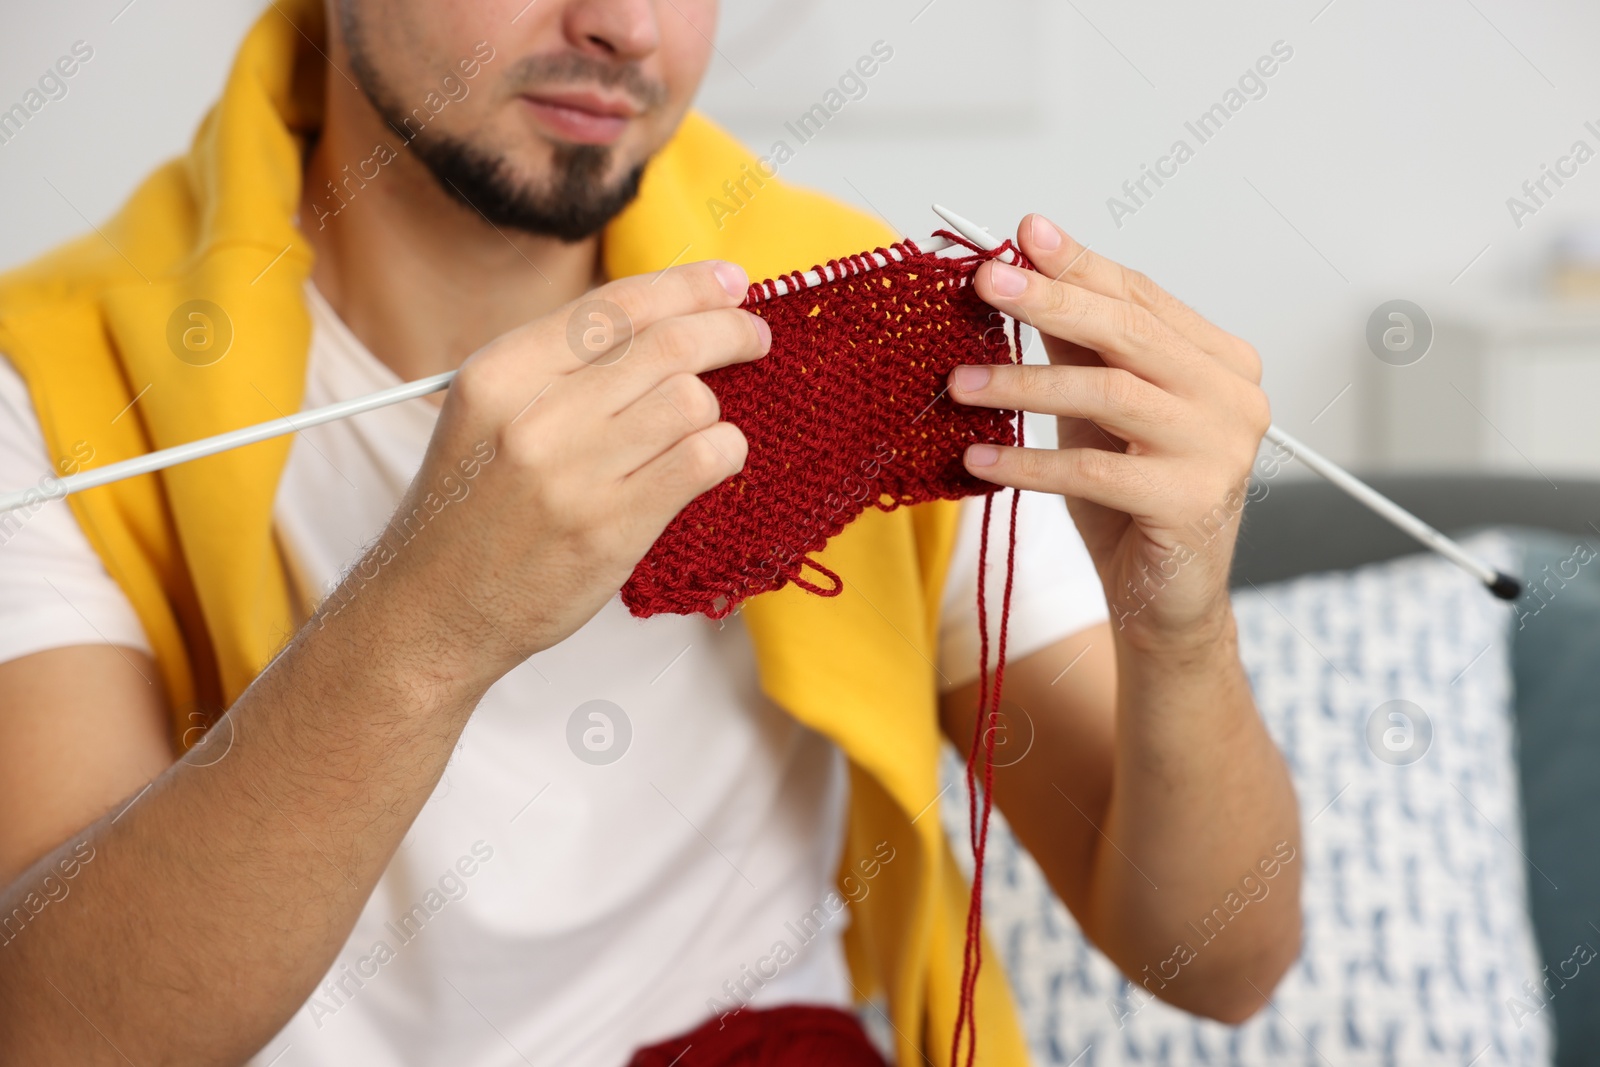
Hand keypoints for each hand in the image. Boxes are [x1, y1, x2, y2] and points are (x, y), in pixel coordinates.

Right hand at [340, 261, 768, 692]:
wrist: (433, 611)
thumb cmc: (471, 509)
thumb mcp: (489, 413)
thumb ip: (563, 365)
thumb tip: (667, 316)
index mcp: (501, 373)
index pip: (616, 305)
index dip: (688, 286)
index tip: (730, 283)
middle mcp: (534, 416)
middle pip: (666, 344)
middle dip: (727, 331)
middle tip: (753, 337)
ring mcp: (574, 475)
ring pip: (690, 400)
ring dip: (715, 407)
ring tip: (705, 424)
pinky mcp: (611, 528)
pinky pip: (703, 460)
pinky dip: (724, 451)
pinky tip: (713, 459)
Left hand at [950, 214, 1269, 649]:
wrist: (1165, 601)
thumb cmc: (1133, 503)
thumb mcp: (1098, 411)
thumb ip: (1077, 345)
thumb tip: (1025, 269)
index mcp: (1220, 363)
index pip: (1141, 297)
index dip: (1078, 265)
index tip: (1022, 235)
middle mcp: (1232, 398)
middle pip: (1129, 332)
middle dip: (1050, 300)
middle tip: (986, 281)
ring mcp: (1219, 450)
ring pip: (1109, 394)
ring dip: (1024, 383)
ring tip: (961, 382)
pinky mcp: (1190, 503)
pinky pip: (1091, 470)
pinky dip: (1027, 464)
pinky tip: (978, 460)